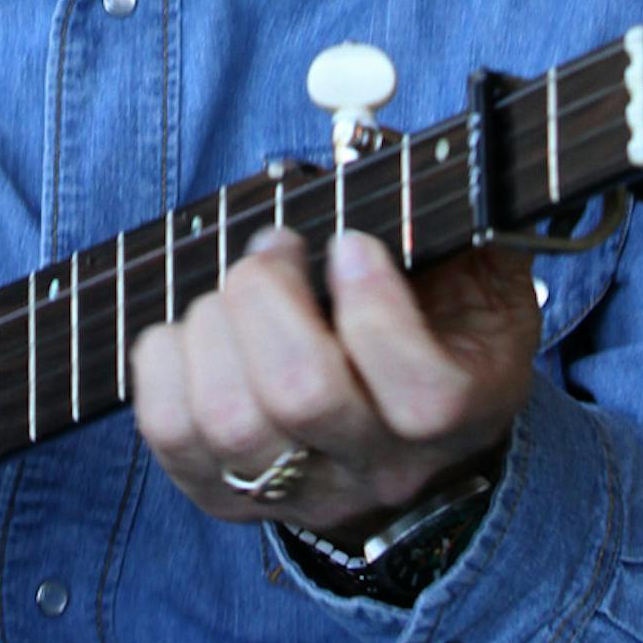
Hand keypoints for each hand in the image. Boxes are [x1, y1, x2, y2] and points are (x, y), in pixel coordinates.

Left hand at [129, 228, 537, 536]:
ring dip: (213, 323)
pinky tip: (193, 327)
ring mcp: (302, 491)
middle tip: (276, 246)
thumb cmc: (442, 318)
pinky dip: (164, 362)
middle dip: (267, 292)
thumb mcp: (479, 268)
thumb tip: (382, 145)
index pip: (422, 395)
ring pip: (230, 420)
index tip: (349, 242)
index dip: (375, 309)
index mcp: (462, 410)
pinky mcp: (231, 496)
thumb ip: (454, 215)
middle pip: (303, 396)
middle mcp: (381, 467)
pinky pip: (173, 434)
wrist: (411, 431)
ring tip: (232, 289)